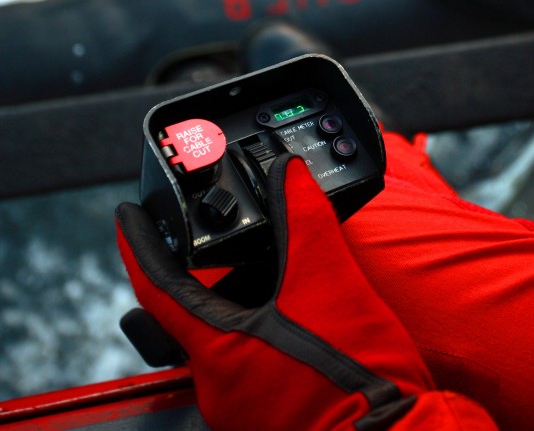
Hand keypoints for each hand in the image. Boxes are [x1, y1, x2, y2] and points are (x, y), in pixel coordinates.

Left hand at [117, 155, 494, 429]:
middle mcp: (219, 387)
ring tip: (275, 277)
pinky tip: (297, 318)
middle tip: (212, 244)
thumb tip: (290, 173)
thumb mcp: (331, 282)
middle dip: (199, 278)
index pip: (157, 289)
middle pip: (188, 319)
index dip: (140, 246)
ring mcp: (243, 409)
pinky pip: (250, 364)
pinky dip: (262, 332)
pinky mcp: (270, 417)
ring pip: (222, 343)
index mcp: (219, 352)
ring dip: (240, 306)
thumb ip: (304, 219)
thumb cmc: (358, 380)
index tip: (127, 215)